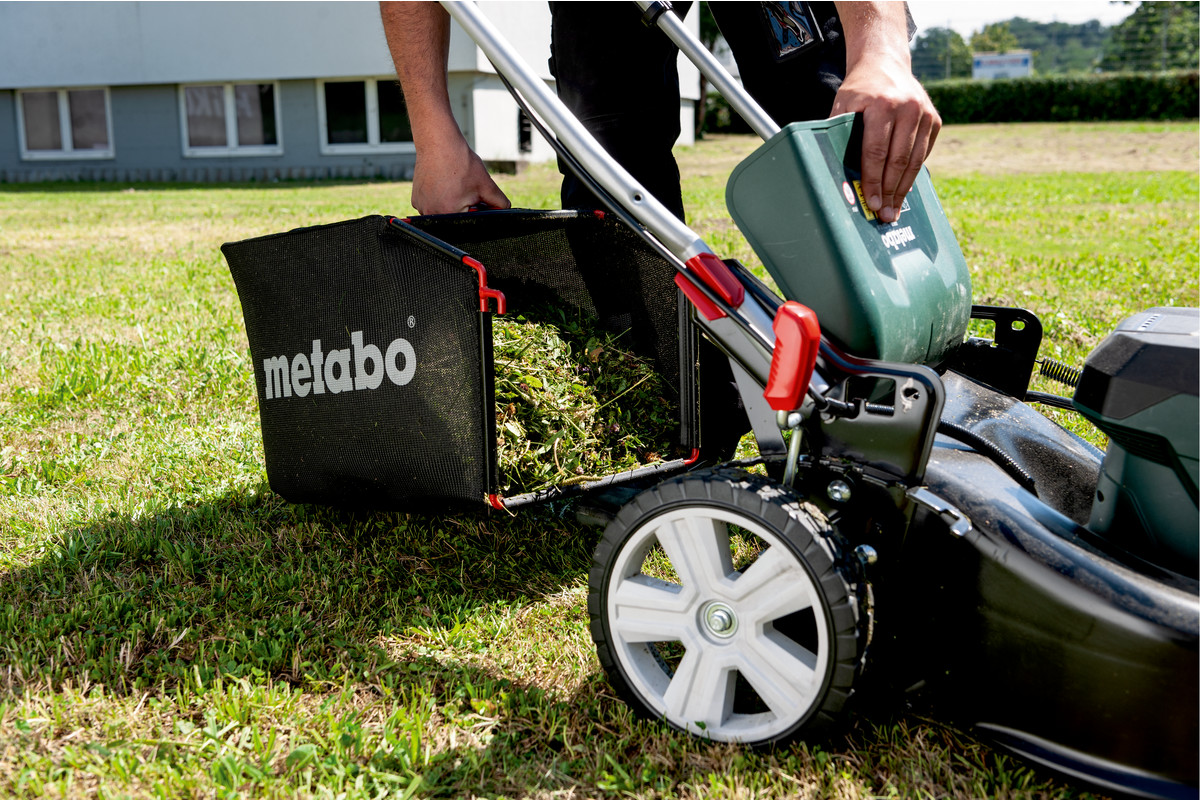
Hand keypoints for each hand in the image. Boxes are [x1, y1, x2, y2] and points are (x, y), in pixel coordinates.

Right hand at [411, 135, 511, 214]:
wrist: (439, 143)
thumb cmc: (461, 162)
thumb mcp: (486, 184)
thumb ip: (499, 202)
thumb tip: (505, 211)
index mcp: (450, 214)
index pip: (468, 223)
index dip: (475, 212)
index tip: (474, 198)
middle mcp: (432, 214)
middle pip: (454, 220)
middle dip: (463, 208)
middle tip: (463, 189)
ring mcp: (422, 207)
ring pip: (442, 214)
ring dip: (450, 205)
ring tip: (453, 185)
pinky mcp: (416, 200)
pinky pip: (431, 206)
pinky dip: (438, 199)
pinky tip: (442, 185)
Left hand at [831, 58, 940, 223]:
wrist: (885, 62)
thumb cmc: (859, 89)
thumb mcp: (843, 104)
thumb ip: (838, 132)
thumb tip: (829, 169)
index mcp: (882, 105)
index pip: (876, 152)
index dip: (873, 181)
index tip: (871, 202)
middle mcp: (907, 108)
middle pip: (898, 161)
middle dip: (890, 192)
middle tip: (884, 215)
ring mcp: (924, 114)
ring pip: (914, 161)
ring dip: (903, 189)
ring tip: (894, 209)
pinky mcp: (934, 119)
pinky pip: (923, 154)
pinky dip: (912, 173)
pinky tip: (902, 189)